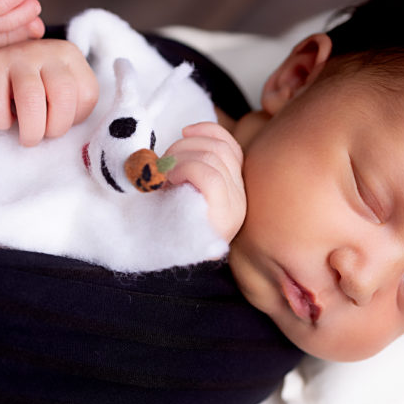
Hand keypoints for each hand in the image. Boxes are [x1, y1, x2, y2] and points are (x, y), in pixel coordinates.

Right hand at [0, 39, 98, 145]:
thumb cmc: (37, 85)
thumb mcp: (61, 88)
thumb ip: (73, 103)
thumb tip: (74, 135)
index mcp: (71, 56)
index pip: (87, 94)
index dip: (76, 118)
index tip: (61, 121)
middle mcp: (47, 51)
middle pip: (62, 94)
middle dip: (55, 127)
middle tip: (43, 136)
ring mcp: (17, 55)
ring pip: (31, 98)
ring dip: (32, 129)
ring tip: (28, 138)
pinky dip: (2, 120)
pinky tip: (6, 122)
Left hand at [163, 122, 245, 242]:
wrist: (162, 272)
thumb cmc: (166, 228)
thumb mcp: (180, 190)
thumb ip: (190, 165)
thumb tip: (186, 133)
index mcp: (234, 190)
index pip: (231, 147)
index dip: (208, 131)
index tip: (185, 131)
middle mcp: (240, 198)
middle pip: (219, 148)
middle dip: (184, 146)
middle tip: (163, 165)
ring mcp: (235, 207)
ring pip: (212, 157)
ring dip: (179, 158)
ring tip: (163, 177)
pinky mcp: (224, 216)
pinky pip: (207, 174)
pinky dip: (183, 169)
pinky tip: (170, 182)